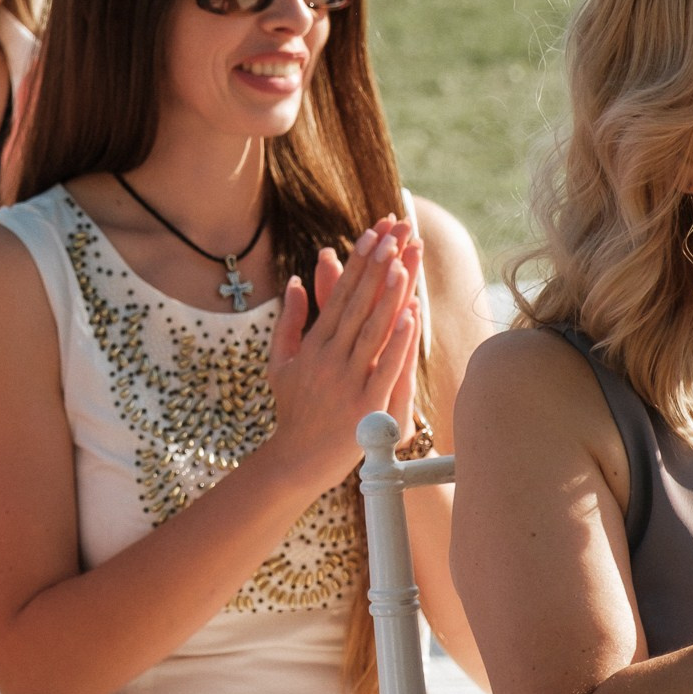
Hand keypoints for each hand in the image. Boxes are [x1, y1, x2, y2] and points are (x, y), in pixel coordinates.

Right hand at [265, 218, 422, 487]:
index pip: (340, 294)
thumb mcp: (281, 361)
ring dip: (388, 294)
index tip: (372, 234)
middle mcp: (329, 357)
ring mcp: (347, 380)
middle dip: (377, 265)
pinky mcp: (365, 404)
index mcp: (313, 344)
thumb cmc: (293, 409)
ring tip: (402, 261)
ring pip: (372, 329)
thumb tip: (294, 280)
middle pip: (358, 303)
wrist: (296, 460)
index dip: (358, 263)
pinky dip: (398, 341)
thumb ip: (290, 320)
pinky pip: (385, 367)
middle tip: (393, 233)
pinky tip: (411, 315)